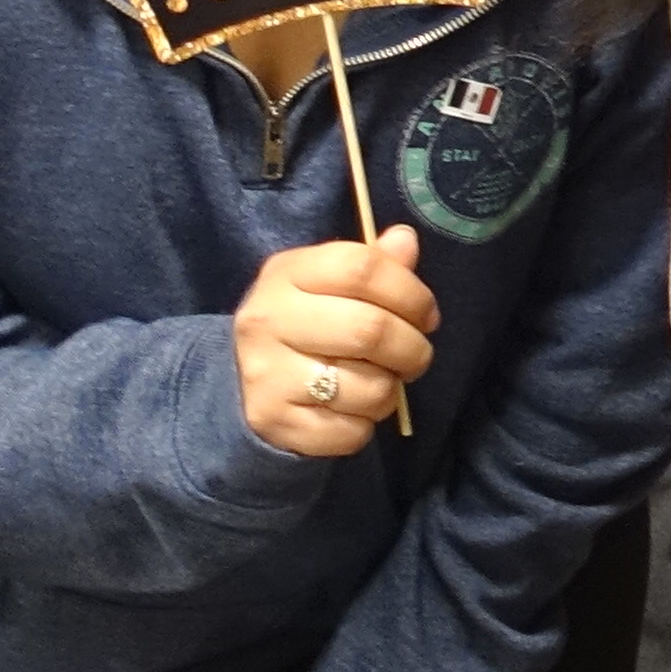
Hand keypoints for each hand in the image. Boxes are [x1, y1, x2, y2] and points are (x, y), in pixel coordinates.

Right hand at [233, 226, 437, 453]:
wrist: (244, 384)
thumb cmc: (306, 324)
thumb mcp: (331, 283)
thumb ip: (374, 263)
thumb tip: (405, 240)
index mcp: (286, 273)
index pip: (362, 268)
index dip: (410, 292)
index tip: (426, 314)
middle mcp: (268, 319)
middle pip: (371, 330)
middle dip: (413, 348)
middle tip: (416, 356)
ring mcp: (266, 373)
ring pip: (368, 388)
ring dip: (390, 391)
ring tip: (380, 383)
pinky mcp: (273, 421)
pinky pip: (350, 431)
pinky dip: (365, 426)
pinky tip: (352, 411)